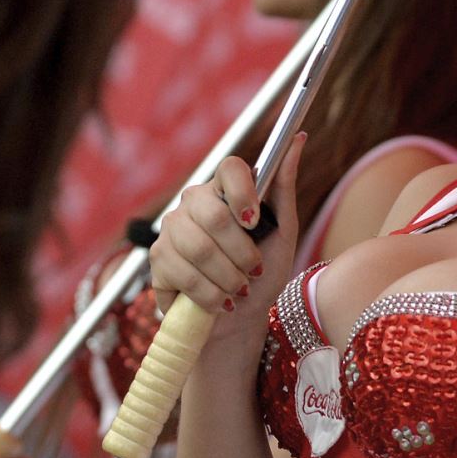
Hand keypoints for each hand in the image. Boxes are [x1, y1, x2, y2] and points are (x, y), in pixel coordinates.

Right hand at [148, 133, 305, 364]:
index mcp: (224, 189)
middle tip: (253, 271)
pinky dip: (211, 295)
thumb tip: (299, 140)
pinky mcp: (157, 258)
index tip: (255, 222)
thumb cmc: (263, 272)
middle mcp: (193, 202)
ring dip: (228, 278)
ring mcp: (171, 229)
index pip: (230, 168)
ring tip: (239, 290)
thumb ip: (283, 186)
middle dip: (242, 252)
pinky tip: (220, 302)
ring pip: (199, 248)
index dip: (243, 193)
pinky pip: (184, 273)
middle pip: (214, 215)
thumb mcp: (282, 232)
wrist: (240, 317)